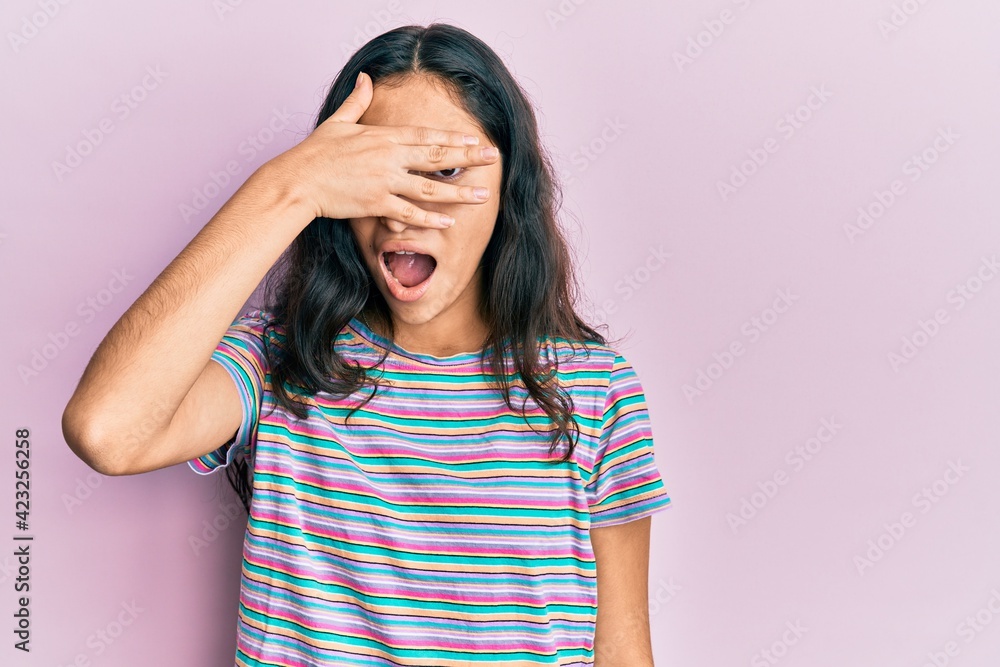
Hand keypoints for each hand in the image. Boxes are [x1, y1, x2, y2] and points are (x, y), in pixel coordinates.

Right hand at [268, 71, 499, 227]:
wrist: (298, 181)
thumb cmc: (315, 153)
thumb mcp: (338, 122)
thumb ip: (358, 101)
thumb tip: (366, 78)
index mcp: (383, 136)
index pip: (426, 135)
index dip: (453, 137)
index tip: (475, 139)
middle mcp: (388, 157)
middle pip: (436, 156)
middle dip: (468, 158)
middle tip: (493, 159)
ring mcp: (384, 181)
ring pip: (429, 188)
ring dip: (458, 193)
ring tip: (482, 196)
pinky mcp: (376, 204)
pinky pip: (409, 212)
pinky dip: (430, 219)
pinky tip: (450, 222)